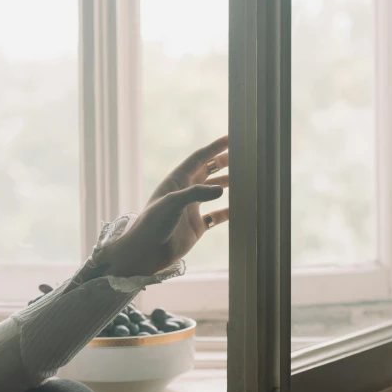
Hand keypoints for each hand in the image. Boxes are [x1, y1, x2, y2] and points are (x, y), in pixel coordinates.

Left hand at [102, 135, 228, 277]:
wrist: (146, 252)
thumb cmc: (153, 224)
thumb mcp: (172, 203)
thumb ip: (196, 193)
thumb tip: (222, 189)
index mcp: (176, 181)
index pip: (198, 158)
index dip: (214, 148)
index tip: (230, 139)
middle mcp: (185, 192)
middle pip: (207, 172)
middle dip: (223, 163)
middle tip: (241, 156)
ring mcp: (191, 209)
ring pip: (213, 192)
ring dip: (226, 185)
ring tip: (244, 179)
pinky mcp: (196, 226)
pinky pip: (216, 216)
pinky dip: (227, 211)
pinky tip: (240, 209)